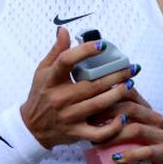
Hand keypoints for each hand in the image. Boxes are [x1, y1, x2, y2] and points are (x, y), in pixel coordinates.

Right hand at [21, 27, 136, 147]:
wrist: (31, 127)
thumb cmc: (40, 95)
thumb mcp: (42, 71)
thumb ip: (56, 51)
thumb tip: (64, 30)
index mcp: (51, 80)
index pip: (66, 61)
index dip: (85, 51)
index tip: (102, 45)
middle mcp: (59, 98)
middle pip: (91, 84)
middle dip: (115, 75)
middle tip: (131, 68)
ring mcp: (68, 116)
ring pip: (98, 104)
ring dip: (118, 94)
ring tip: (130, 84)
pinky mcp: (75, 133)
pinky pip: (98, 132)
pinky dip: (112, 127)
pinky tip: (123, 117)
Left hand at [91, 88, 162, 163]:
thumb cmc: (140, 144)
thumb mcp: (128, 127)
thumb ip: (113, 117)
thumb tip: (83, 110)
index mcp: (144, 108)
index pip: (128, 92)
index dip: (107, 95)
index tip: (87, 102)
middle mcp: (154, 118)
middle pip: (130, 108)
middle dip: (107, 114)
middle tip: (89, 124)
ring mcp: (160, 135)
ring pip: (136, 129)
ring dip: (113, 136)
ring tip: (97, 143)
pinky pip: (147, 151)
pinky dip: (130, 154)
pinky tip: (116, 158)